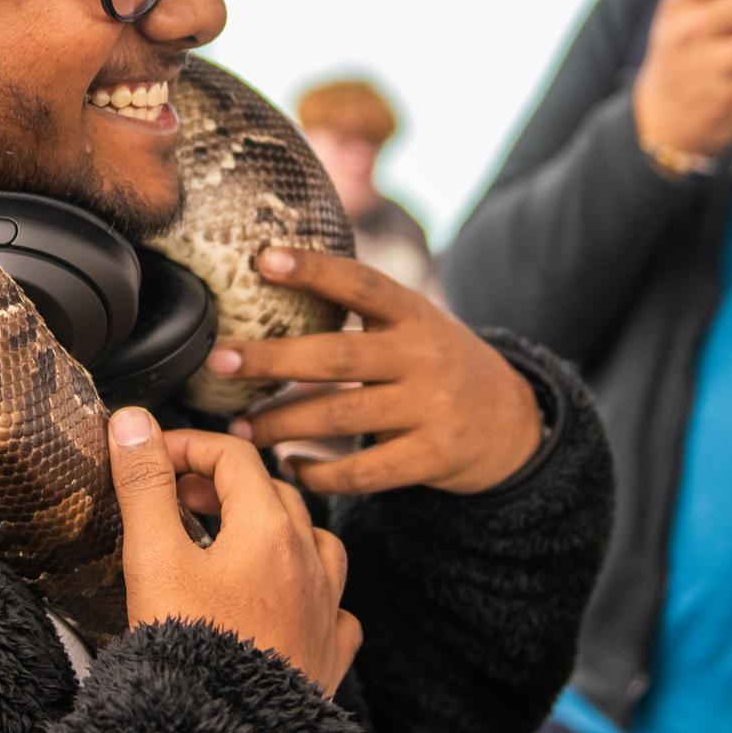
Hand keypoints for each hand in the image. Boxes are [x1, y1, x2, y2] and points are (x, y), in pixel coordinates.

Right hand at [109, 407, 358, 696]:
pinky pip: (336, 608)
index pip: (233, 456)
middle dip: (225, 482)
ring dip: (277, 528)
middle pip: (275, 493)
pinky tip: (289, 602)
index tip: (152, 454)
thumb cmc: (190, 649)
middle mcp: (308, 561)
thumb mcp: (154, 557)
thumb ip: (145, 485)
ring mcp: (325, 609)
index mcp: (268, 528)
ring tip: (236, 539)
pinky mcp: (328, 655)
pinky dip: (312, 592)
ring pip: (316, 543)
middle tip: (179, 493)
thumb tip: (132, 421)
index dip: (188, 444)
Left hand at [214, 248, 543, 495]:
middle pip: (336, 356)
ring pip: (340, 417)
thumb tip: (271, 272)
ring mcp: (430, 408)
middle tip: (219, 362)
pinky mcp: (433, 456)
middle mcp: (423, 356)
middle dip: (272, 360)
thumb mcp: (414, 323)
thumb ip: (361, 308)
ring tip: (238, 429)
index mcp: (414, 313)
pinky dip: (321, 474)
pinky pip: (365, 471)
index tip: (264, 259)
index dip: (316, 270)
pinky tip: (289, 469)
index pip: (362, 284)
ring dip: (281, 424)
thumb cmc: (436, 363)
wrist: (512, 420)